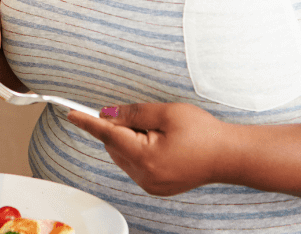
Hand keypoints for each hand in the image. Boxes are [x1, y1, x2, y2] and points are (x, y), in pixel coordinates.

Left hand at [68, 102, 228, 196]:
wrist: (229, 156)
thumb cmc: (204, 133)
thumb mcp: (167, 113)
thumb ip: (134, 113)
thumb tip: (108, 114)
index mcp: (146, 157)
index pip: (108, 135)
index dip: (88, 122)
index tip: (71, 113)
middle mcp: (144, 176)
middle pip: (114, 146)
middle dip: (120, 128)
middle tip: (145, 117)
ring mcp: (150, 184)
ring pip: (123, 156)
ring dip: (129, 140)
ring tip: (159, 132)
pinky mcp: (156, 187)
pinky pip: (135, 166)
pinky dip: (138, 151)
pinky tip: (160, 143)